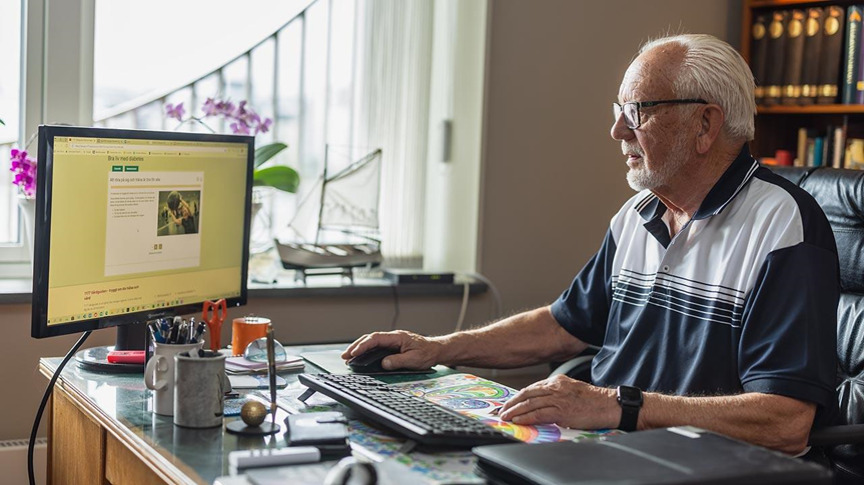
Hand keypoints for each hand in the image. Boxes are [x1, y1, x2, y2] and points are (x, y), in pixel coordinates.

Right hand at [341, 330, 440, 369]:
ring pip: (372, 341)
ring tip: (348, 356)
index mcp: (397, 337)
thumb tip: (384, 363)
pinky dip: (367, 350)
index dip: (363, 345)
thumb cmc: (427, 353)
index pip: (376, 339)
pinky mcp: (392, 346)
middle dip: (356, 346)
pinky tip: (360, 356)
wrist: (436, 350)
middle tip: (345, 355)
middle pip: (370, 338)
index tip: (354, 352)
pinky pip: (376, 346)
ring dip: (360, 348)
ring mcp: (392, 341)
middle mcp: (393, 337)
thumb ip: (398, 361)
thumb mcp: (414, 359)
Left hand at [498, 375, 618, 428]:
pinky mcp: (562, 410)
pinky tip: (518, 420)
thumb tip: (541, 403)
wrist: (609, 404)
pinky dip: (526, 417)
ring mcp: (558, 398)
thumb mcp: (571, 390)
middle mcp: (555, 387)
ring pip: (530, 403)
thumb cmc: (593, 400)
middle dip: (512, 403)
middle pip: (527, 394)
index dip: (518, 396)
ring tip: (505, 416)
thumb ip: (556, 394)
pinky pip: (539, 414)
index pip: (531, 388)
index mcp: (557, 380)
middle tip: (502, 410)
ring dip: (515, 411)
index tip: (510, 403)